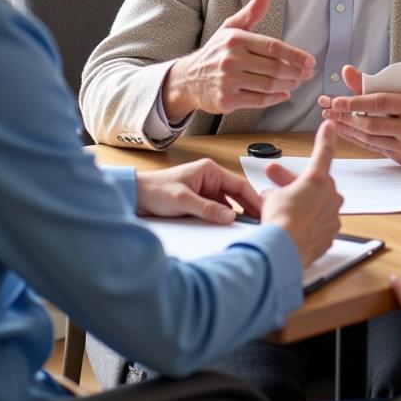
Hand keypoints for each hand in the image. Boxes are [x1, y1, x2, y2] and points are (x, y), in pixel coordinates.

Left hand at [136, 158, 261, 223]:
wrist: (135, 196)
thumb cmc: (155, 190)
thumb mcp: (183, 200)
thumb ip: (208, 208)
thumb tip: (230, 217)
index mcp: (210, 170)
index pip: (239, 184)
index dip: (254, 199)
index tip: (264, 212)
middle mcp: (210, 179)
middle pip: (237, 195)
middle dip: (248, 208)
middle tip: (260, 224)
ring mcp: (205, 190)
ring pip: (227, 204)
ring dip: (235, 215)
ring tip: (246, 229)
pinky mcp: (199, 201)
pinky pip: (216, 210)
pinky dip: (222, 219)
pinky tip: (227, 229)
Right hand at [163, 0, 315, 120]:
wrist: (188, 79)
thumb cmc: (216, 52)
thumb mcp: (231, 28)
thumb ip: (252, 12)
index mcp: (235, 39)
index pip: (273, 47)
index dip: (295, 55)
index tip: (310, 61)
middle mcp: (231, 59)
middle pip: (274, 67)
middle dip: (296, 72)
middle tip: (307, 74)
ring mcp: (228, 81)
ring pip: (268, 84)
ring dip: (288, 84)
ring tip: (297, 82)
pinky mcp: (227, 100)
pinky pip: (258, 100)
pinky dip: (275, 98)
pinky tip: (284, 94)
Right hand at [260, 121, 342, 265]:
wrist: (283, 251)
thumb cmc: (280, 221)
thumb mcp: (272, 197)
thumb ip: (278, 192)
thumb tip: (274, 197)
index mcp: (317, 180)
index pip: (324, 152)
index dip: (326, 137)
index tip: (330, 125)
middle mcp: (330, 197)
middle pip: (314, 183)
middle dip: (293, 181)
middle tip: (274, 176)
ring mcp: (332, 217)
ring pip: (316, 205)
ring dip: (301, 205)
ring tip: (280, 211)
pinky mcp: (329, 236)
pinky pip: (318, 224)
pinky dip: (307, 224)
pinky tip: (293, 228)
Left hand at [317, 65, 400, 163]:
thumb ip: (372, 83)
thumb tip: (346, 71)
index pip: (379, 102)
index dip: (355, 102)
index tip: (335, 101)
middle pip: (371, 123)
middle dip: (345, 117)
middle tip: (327, 111)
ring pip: (370, 138)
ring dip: (347, 128)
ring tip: (331, 120)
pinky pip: (373, 148)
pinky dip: (356, 138)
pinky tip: (344, 130)